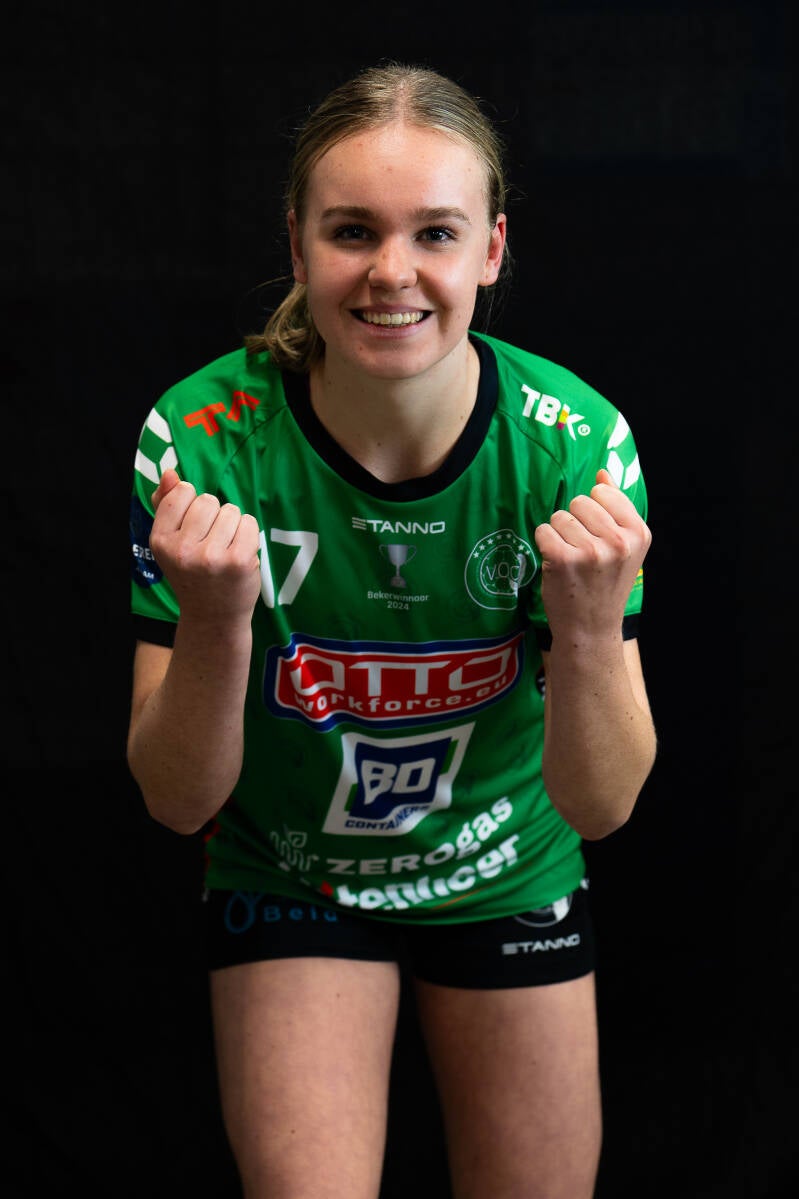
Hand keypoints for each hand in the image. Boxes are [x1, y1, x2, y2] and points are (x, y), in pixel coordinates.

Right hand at [149, 469, 261, 623]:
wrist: (213, 618)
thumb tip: (170, 473)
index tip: (193, 530)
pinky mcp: (238, 561)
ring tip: (225, 550)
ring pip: (231, 510)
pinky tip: (240, 554)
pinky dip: (248, 534)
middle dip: (214, 516)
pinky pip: (249, 523)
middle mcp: (182, 549)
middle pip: (208, 500)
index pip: (182, 492)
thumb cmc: (193, 574)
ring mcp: (211, 556)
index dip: (193, 505)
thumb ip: (167, 505)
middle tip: (210, 545)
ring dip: (233, 526)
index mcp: (160, 541)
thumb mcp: (171, 542)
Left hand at [533, 469, 650, 640]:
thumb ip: (616, 507)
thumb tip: (603, 472)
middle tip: (582, 551)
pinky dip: (544, 544)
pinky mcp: (563, 559)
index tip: (598, 535)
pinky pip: (543, 530)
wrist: (591, 629)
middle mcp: (618, 541)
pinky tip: (557, 563)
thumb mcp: (624, 547)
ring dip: (559, 535)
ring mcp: (591, 551)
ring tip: (571, 559)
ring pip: (559, 516)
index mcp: (638, 533)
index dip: (593, 511)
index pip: (603, 492)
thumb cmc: (605, 586)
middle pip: (579, 501)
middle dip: (575, 522)